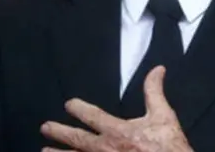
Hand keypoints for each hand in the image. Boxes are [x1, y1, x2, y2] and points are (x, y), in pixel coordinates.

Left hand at [41, 66, 191, 151]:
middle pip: (77, 140)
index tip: (69, 104)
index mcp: (119, 131)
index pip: (92, 116)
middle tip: (45, 128)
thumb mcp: (164, 116)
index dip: (78, 109)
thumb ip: (154, 92)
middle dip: (60, 133)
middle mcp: (106, 149)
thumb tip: (157, 69)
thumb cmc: (169, 147)